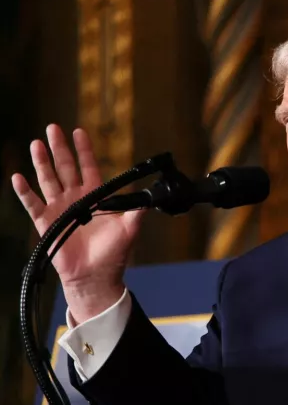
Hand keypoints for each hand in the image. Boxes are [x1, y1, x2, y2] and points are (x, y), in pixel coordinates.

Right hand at [11, 125, 142, 321]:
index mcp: (96, 197)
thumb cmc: (113, 254)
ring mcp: (59, 209)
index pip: (89, 167)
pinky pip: (32, 204)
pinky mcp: (46, 223)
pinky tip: (18, 177)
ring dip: (42, 162)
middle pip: (65, 168)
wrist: (96, 276)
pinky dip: (24, 191)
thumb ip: (138, 210)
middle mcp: (76, 199)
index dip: (84, 150)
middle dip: (60, 148)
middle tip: (53, 128)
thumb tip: (150, 196)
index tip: (79, 132)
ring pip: (48, 180)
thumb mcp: (130, 229)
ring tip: (36, 144)